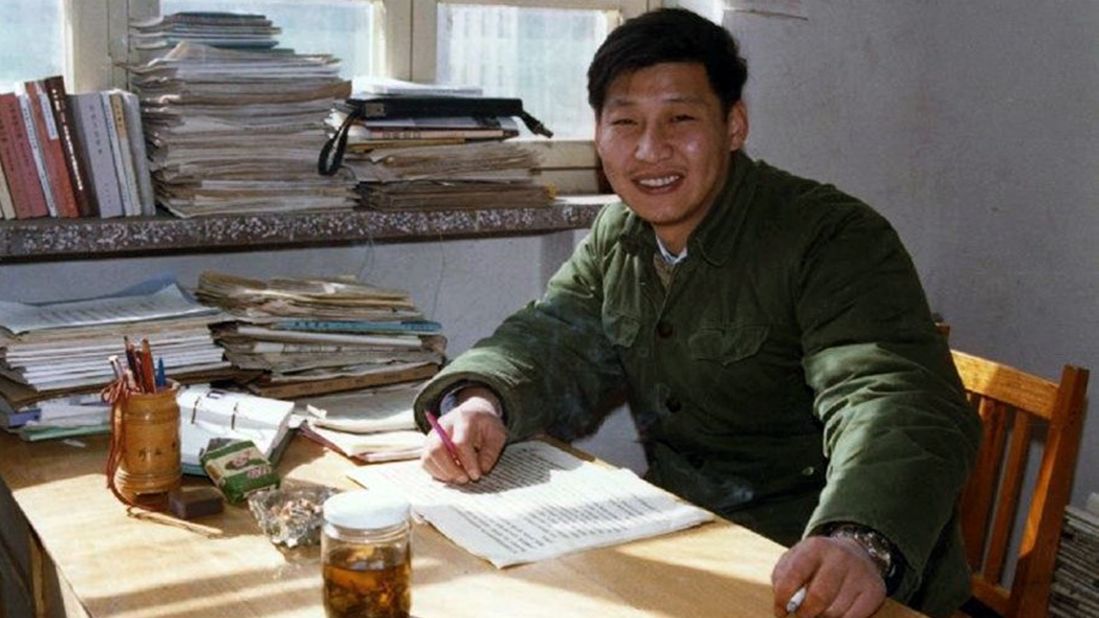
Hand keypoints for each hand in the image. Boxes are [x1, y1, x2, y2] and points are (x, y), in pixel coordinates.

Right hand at [420, 386, 506, 483]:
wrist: (472, 412)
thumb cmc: (485, 425)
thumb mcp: (497, 434)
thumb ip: (491, 452)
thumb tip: (482, 469)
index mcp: (463, 419)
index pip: (460, 443)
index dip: (468, 463)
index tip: (476, 475)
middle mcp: (443, 425)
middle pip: (437, 449)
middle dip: (451, 469)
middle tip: (465, 479)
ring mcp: (432, 434)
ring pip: (428, 456)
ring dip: (443, 473)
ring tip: (458, 478)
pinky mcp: (427, 444)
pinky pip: (425, 462)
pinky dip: (436, 472)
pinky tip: (450, 475)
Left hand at [771, 535, 885, 617]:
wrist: (855, 553)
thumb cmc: (817, 563)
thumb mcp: (795, 560)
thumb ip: (782, 579)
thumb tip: (783, 606)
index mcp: (816, 547)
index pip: (793, 576)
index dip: (782, 599)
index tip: (781, 611)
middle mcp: (840, 557)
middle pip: (818, 598)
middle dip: (805, 613)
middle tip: (802, 614)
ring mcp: (860, 573)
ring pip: (835, 612)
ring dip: (822, 617)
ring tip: (820, 609)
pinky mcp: (875, 590)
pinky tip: (837, 611)